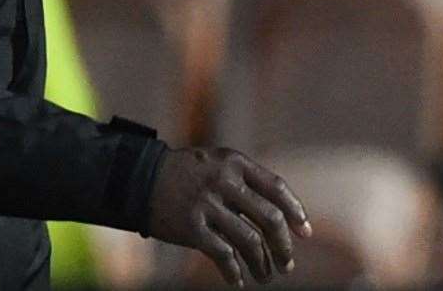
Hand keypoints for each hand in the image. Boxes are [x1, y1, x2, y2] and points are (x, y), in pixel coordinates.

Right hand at [147, 147, 310, 286]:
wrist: (138, 179)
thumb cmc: (183, 175)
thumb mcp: (215, 164)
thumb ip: (244, 182)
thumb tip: (282, 217)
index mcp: (233, 163)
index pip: (277, 188)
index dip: (295, 211)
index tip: (305, 233)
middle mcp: (223, 181)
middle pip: (269, 219)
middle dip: (283, 246)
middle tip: (287, 264)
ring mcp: (207, 204)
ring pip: (250, 242)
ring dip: (263, 265)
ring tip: (266, 277)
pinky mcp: (191, 227)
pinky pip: (223, 256)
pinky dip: (234, 272)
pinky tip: (238, 280)